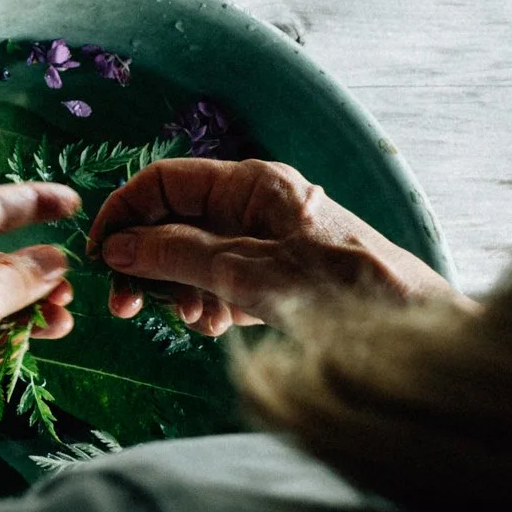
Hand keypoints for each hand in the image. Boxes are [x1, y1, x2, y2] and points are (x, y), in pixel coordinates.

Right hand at [88, 158, 454, 333]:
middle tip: (126, 306)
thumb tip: (117, 247)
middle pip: (176, 221)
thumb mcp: (240, 272)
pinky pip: (227, 278)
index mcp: (249, 183)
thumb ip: (172, 255)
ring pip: (198, 254)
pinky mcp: (282, 271)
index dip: (123, 214)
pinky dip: (213, 300)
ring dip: (181, 288)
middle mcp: (257, 203)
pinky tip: (219, 326)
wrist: (412, 329)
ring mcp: (270, 237)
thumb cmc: (334, 288)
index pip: (162, 182)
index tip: (99, 257)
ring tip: (193, 322)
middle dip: (148, 262)